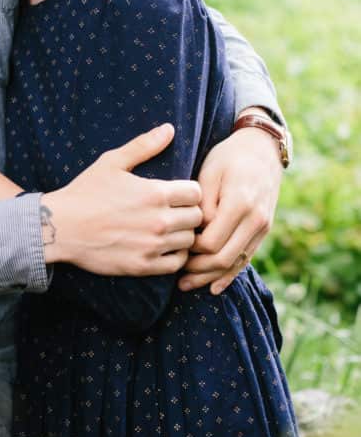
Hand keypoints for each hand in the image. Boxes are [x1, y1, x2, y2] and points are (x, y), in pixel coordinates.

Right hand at [43, 124, 203, 275]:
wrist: (61, 227)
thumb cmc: (85, 192)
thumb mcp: (112, 162)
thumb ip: (144, 146)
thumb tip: (169, 129)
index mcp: (154, 193)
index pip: (196, 193)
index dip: (190, 191)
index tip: (178, 193)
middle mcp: (159, 220)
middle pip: (197, 217)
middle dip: (189, 212)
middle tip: (175, 211)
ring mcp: (152, 245)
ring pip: (189, 241)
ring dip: (182, 234)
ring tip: (169, 229)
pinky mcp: (143, 265)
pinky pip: (177, 263)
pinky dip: (175, 255)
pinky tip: (163, 246)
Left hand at [178, 125, 282, 293]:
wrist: (262, 149)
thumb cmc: (228, 157)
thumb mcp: (209, 172)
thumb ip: (202, 204)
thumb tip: (195, 230)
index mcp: (240, 203)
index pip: (211, 242)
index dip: (190, 249)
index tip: (173, 245)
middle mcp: (255, 219)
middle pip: (223, 258)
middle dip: (197, 269)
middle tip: (174, 275)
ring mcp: (262, 227)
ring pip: (235, 263)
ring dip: (210, 276)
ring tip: (186, 285)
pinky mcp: (263, 231)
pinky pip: (246, 259)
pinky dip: (229, 275)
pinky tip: (212, 287)